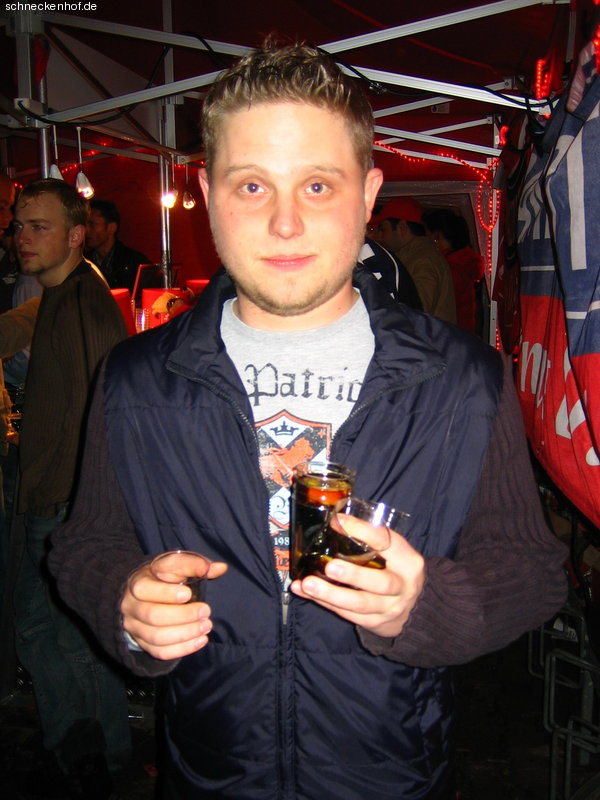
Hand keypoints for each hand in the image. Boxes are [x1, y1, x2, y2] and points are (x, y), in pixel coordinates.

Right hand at [121, 560, 227, 659]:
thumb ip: (195, 565)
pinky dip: (182, 649)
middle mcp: (131, 606)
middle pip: (153, 616)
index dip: (166, 593)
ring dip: (185, 634)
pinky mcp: (142, 643)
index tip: (188, 594)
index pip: (144, 589)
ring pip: (156, 637)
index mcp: (137, 583)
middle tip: (206, 612)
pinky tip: (200, 640)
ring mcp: (135, 627)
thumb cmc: (164, 577)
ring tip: (205, 627)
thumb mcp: (175, 565)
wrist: (145, 595)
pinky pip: (160, 652)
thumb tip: (220, 568)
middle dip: (183, 616)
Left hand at [290, 513, 423, 637]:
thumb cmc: (396, 569)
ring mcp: (389, 608)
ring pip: (360, 604)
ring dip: (331, 594)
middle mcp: (403, 587)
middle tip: (330, 567)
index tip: (337, 522)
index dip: (362, 531)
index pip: (387, 543)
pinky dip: (325, 603)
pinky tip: (305, 592)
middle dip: (353, 576)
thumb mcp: (394, 551)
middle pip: (380, 583)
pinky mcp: (375, 623)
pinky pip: (348, 614)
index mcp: (408, 561)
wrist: (414, 608)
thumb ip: (371, 537)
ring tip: (308, 584)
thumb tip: (336, 520)